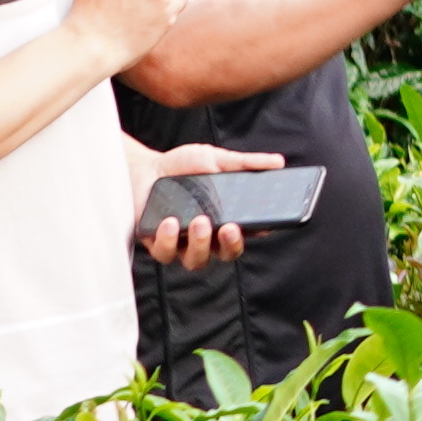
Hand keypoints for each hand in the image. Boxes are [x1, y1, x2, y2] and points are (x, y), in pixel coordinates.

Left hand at [138, 148, 278, 269]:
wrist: (143, 168)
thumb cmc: (182, 168)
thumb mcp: (216, 160)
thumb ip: (245, 163)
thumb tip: (278, 162)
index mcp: (227, 218)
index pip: (250, 231)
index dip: (259, 231)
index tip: (263, 225)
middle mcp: (208, 237)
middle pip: (226, 253)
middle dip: (231, 244)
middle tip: (230, 228)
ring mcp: (182, 244)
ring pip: (197, 260)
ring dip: (201, 244)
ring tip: (199, 221)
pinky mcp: (158, 244)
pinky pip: (165, 253)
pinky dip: (168, 240)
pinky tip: (170, 222)